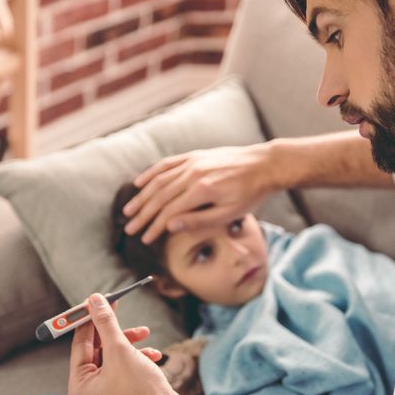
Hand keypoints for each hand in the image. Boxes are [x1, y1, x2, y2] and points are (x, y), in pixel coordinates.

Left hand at [68, 294, 186, 394]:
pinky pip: (125, 366)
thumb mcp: (120, 349)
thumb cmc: (140, 389)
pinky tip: (154, 354)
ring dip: (130, 342)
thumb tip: (94, 301)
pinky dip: (138, 356)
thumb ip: (105, 323)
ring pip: (114, 355)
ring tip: (146, 333)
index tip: (96, 301)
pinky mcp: (124, 391)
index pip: (80, 344)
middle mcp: (90, 391)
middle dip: (114, 330)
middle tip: (118, 306)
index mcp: (79, 386)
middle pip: (98, 348)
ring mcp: (107, 392)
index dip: (88, 320)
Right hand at [123, 144, 275, 243]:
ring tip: (129, 210)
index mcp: (202, 190)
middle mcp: (193, 173)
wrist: (265, 164)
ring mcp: (193, 162)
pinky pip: (167, 164)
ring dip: (142, 196)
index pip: (170, 211)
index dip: (154, 226)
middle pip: (160, 196)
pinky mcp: (194, 156)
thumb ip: (199, 221)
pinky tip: (140, 182)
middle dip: (143, 214)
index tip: (145, 239)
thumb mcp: (229, 214)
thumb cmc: (251, 193)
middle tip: (130, 228)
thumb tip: (170, 226)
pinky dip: (152, 173)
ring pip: (159, 180)